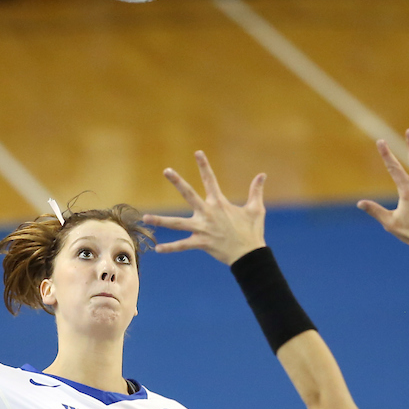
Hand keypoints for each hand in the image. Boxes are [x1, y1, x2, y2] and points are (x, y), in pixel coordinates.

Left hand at [142, 150, 265, 264]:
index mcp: (219, 203)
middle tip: (167, 170)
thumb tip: (262, 175)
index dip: (204, 165)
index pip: (211, 180)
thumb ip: (256, 191)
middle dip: (178, 181)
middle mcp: (208, 213)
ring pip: (177, 224)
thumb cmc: (252, 232)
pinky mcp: (201, 243)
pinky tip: (157, 249)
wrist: (250, 255)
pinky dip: (170, 248)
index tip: (197, 152)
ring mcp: (203, 229)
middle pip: (189, 194)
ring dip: (161, 221)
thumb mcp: (256, 209)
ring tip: (145, 218)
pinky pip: (182, 246)